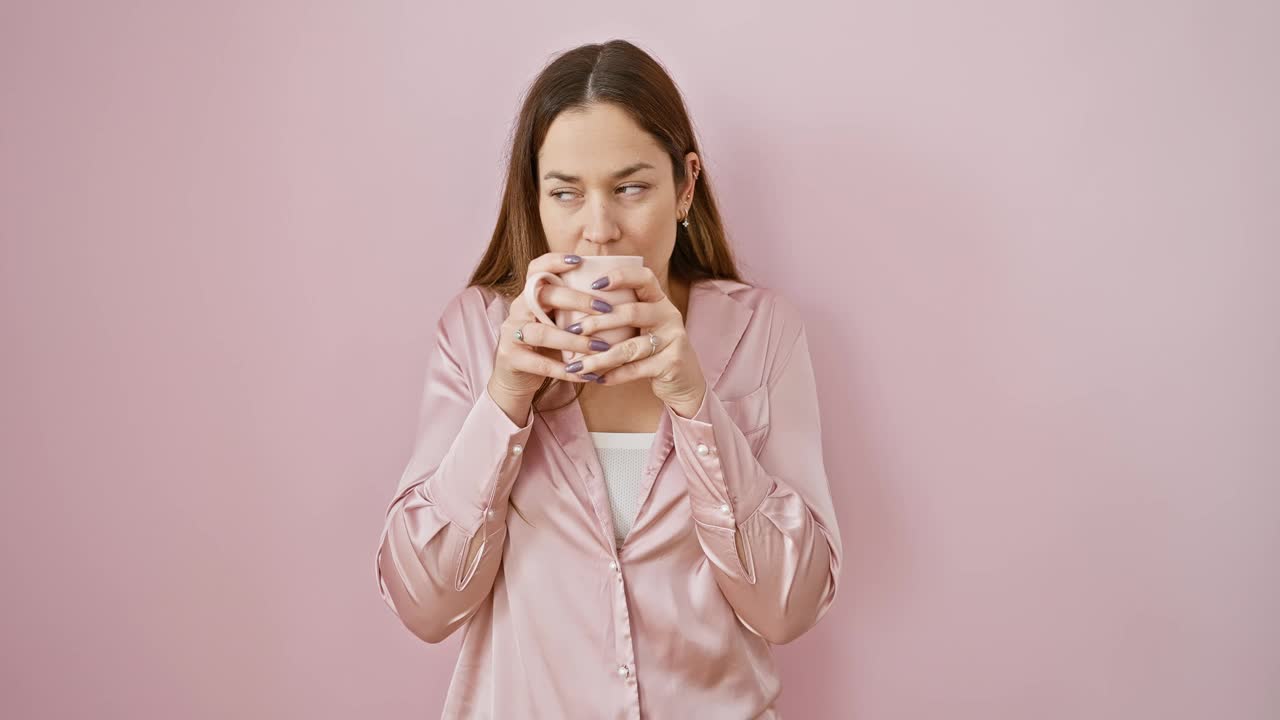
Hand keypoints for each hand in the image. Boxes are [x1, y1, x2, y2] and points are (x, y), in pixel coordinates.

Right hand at [488, 253, 613, 405]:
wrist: (516, 378)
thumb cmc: (546, 346)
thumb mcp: (557, 322)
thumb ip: (574, 309)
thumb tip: (618, 297)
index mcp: (530, 295)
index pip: (535, 269)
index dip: (555, 261)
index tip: (580, 260)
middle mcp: (518, 309)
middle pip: (544, 295)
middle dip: (578, 300)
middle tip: (607, 309)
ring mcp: (512, 333)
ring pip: (542, 332)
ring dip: (574, 340)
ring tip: (601, 348)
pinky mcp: (511, 358)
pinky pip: (540, 363)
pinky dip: (565, 369)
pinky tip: (586, 373)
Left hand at [559, 265, 707, 417]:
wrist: (685, 382)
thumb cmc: (652, 350)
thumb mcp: (642, 327)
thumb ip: (619, 315)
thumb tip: (572, 307)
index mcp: (659, 300)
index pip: (643, 277)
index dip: (620, 276)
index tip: (593, 284)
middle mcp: (669, 315)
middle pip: (632, 312)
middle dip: (598, 322)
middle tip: (572, 331)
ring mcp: (673, 339)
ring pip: (630, 347)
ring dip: (600, 358)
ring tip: (577, 366)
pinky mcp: (672, 363)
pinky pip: (636, 369)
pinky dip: (614, 375)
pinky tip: (596, 379)